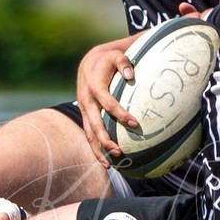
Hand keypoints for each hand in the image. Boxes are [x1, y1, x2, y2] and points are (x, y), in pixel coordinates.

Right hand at [76, 38, 140, 166]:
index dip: (120, 114)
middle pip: (95, 124)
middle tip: (120, 151)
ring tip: (110, 164)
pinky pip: (88, 134)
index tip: (135, 124)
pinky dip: (95, 148)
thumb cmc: (108, 59)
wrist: (90, 62)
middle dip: (105, 139)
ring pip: (88, 133)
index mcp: (94, 86)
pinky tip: (105, 161)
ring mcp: (84, 110)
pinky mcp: (85, 115)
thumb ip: (124, 63)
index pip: (107, 103)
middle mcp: (86, 100)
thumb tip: (131, 75)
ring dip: (98, 149)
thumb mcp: (116, 55)